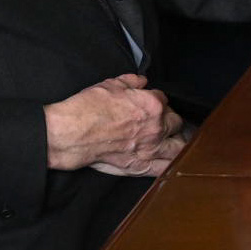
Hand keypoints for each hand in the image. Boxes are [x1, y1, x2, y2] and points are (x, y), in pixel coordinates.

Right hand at [43, 74, 185, 174]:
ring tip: (174, 141)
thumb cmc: (88, 109)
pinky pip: (163, 169)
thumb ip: (131, 81)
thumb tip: (141, 81)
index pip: (164, 100)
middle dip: (170, 120)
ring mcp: (150, 148)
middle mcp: (156, 127)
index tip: (151, 103)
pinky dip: (170, 165)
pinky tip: (171, 162)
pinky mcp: (140, 165)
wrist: (71, 133)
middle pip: (176, 122)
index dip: (157, 101)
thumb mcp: (111, 85)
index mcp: (152, 105)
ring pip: (179, 146)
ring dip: (178, 142)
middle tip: (161, 121)